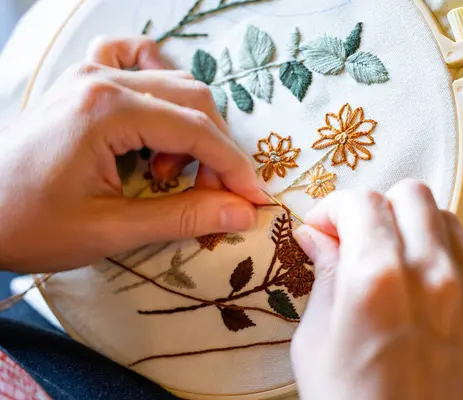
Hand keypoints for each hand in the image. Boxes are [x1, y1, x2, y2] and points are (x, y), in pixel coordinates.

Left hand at [0, 36, 263, 272]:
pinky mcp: (82, 82)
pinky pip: (132, 58)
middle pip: (193, 100)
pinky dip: (158, 81)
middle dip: (216, 151)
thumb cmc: (30, 225)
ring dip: (191, 125)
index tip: (253, 199)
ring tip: (170, 169)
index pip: (197, 130)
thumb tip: (242, 212)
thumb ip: (183, 217)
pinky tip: (156, 112)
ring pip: (172, 81)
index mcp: (110, 110)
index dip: (233, 167)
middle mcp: (104, 79)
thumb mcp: (111, 230)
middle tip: (213, 195)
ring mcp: (90, 74)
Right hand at [292, 180, 462, 399]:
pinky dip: (451, 267)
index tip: (325, 229)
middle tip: (362, 239)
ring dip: (416, 233)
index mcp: (377, 278)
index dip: (334, 209)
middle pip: (412, 196)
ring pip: (449, 223)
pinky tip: (433, 297)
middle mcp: (434, 276)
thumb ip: (324, 275)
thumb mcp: (315, 341)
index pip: (361, 202)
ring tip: (399, 266)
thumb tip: (317, 235)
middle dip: (379, 209)